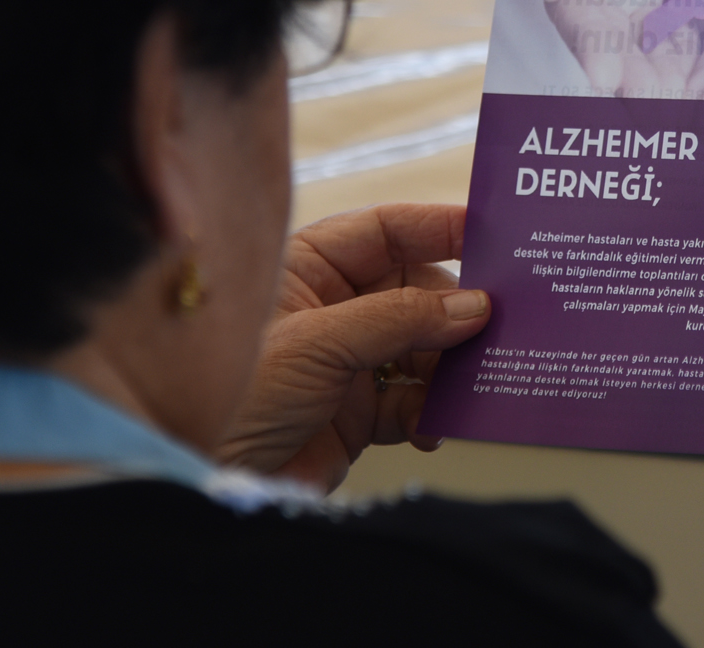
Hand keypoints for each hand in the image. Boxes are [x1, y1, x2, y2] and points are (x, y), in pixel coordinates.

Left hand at [216, 204, 490, 492]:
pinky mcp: (357, 415)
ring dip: (452, 363)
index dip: (440, 227)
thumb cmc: (233, 394)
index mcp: (309, 267)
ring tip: (482, 374)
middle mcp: (333, 308)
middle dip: (457, 306)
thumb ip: (400, 319)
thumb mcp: (318, 342)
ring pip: (423, 347)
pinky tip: (440, 422)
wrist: (201, 477)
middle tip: (501, 318)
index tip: (493, 233)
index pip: (387, 231)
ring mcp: (348, 362)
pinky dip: (434, 411)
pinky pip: (414, 401)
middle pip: (417, 289)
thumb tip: (473, 305)